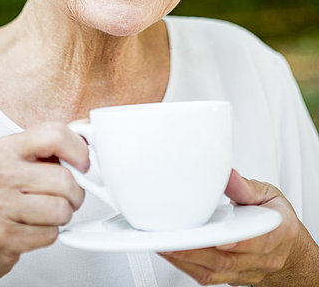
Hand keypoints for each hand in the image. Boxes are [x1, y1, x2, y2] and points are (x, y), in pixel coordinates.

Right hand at [0, 122, 88, 285]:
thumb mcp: (18, 163)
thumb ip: (51, 146)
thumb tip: (86, 131)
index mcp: (6, 148)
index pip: (54, 134)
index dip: (79, 149)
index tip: (83, 163)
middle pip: (64, 178)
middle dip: (75, 193)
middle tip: (66, 196)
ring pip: (61, 209)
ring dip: (63, 216)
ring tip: (48, 213)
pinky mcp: (2, 235)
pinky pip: (50, 234)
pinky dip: (50, 234)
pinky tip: (34, 228)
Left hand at [158, 169, 315, 285]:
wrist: (289, 250)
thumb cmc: (277, 220)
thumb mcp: (270, 196)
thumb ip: (248, 188)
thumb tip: (228, 175)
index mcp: (277, 235)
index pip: (258, 242)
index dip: (237, 242)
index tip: (218, 237)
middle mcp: (262, 259)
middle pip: (227, 261)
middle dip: (197, 250)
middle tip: (172, 238)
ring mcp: (245, 271)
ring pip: (214, 272)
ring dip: (185, 259)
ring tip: (162, 243)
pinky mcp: (230, 277)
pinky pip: (206, 276)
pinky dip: (185, 264)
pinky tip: (169, 250)